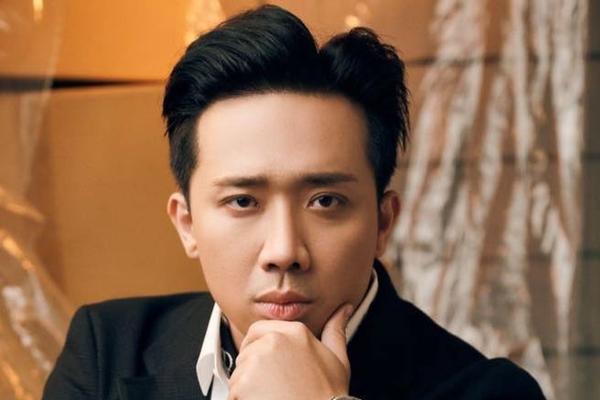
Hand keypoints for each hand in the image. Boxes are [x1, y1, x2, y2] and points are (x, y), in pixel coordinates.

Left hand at [227, 303, 353, 399]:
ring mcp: (256, 361)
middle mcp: (273, 341)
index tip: (266, 364)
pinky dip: (243, 399)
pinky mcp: (243, 383)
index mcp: (295, 332)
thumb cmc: (328, 395)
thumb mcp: (337, 359)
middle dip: (253, 367)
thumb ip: (335, 330)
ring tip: (272, 395)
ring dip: (248, 385)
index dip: (258, 347)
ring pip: (239, 371)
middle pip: (247, 350)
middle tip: (271, 384)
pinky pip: (233, 390)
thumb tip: (343, 310)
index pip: (259, 330)